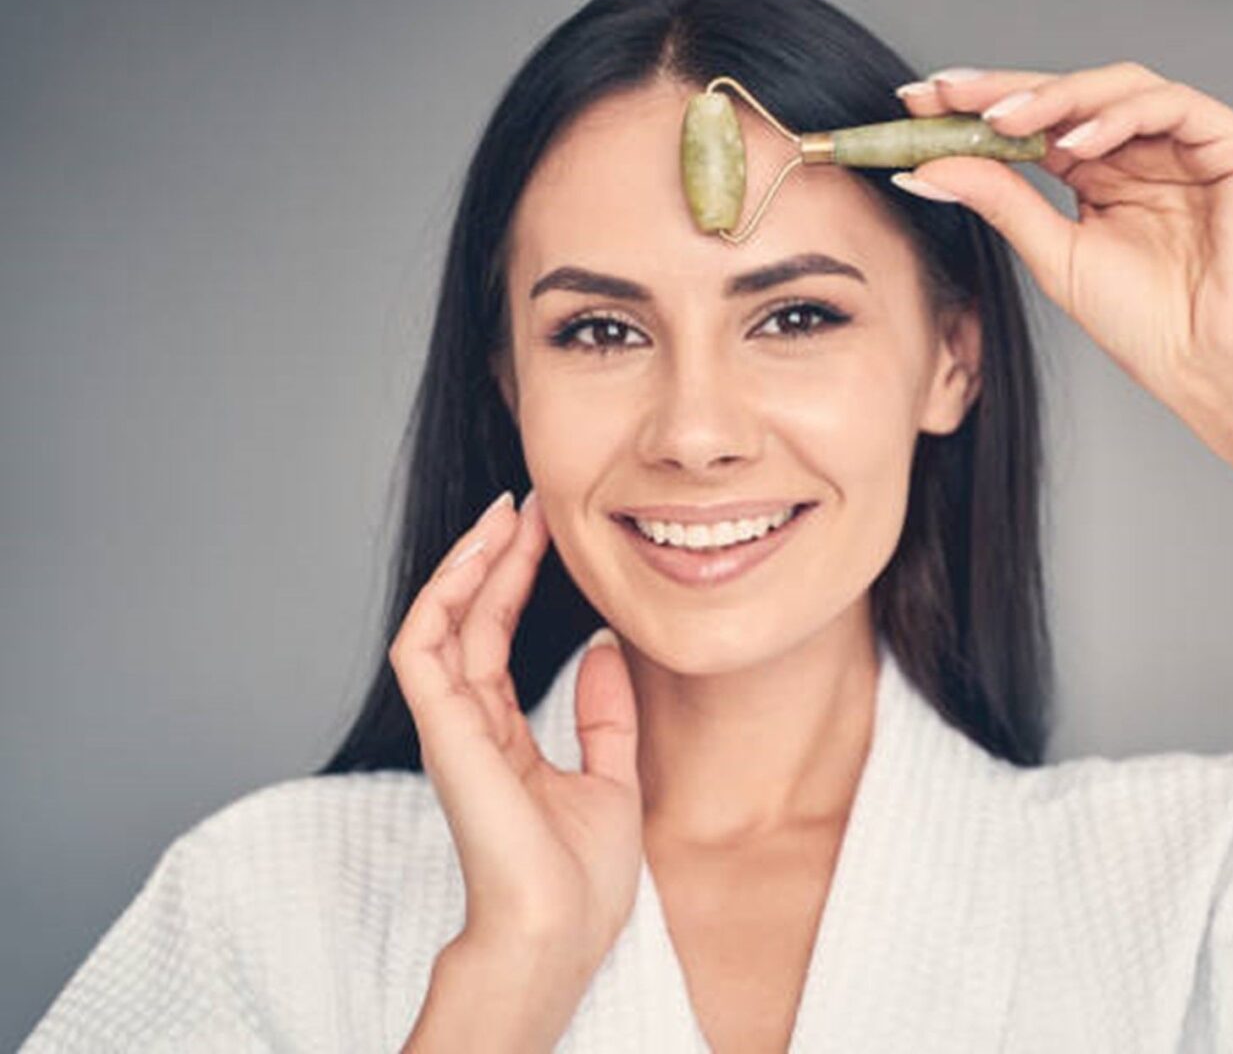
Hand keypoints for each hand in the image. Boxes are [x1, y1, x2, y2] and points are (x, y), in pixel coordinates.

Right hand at [389, 489, 642, 970]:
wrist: (560, 929)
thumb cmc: (580, 876)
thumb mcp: (611, 776)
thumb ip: (605, 714)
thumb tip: (604, 650)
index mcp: (501, 736)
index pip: (496, 637)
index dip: (516, 580)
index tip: (546, 529)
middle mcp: (468, 725)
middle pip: (470, 619)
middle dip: (495, 556)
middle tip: (527, 502)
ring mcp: (450, 727)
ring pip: (441, 621)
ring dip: (468, 563)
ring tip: (505, 513)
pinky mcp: (443, 731)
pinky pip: (424, 648)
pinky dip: (444, 596)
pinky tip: (478, 555)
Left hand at [896, 61, 1232, 410]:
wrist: (1213, 365)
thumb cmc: (1149, 326)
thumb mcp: (1054, 254)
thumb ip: (999, 200)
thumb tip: (924, 167)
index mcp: (1104, 176)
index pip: (1037, 126)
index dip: (979, 109)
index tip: (919, 103)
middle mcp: (1145, 151)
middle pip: (1070, 96)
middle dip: (1004, 90)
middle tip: (946, 91)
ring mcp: (1192, 142)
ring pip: (1117, 86)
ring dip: (1055, 97)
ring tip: (1005, 121)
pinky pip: (1170, 104)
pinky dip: (1118, 115)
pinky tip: (1076, 141)